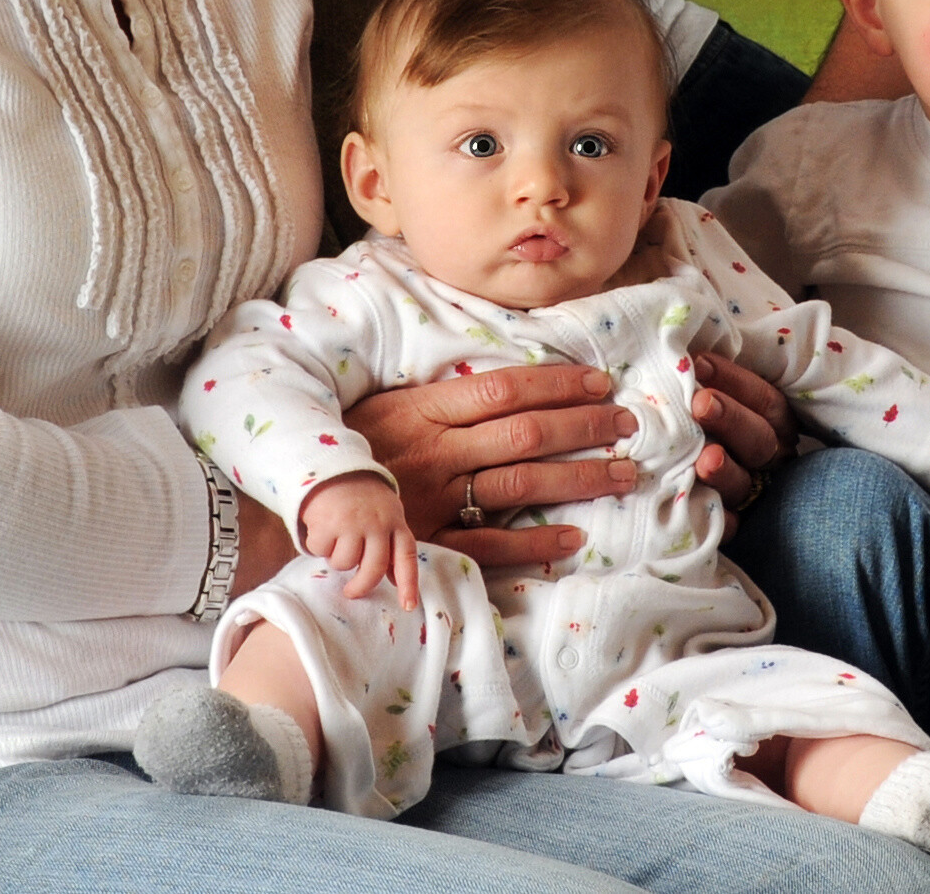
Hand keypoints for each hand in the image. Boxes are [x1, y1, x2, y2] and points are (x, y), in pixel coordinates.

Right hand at [298, 474, 418, 608]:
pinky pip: (322, 551)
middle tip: (351, 592)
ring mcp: (354, 522)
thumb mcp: (384, 517)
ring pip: (344, 563)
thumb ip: (388, 545)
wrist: (334, 470)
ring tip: (337, 538)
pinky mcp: (329, 522)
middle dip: (360, 587)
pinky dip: (319, 545)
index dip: (409, 583)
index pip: (406, 555)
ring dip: (336, 558)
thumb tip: (395, 581)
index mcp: (395, 522)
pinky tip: (323, 527)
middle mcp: (378, 523)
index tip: (408, 606)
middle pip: (373, 569)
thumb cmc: (362, 501)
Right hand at [345, 363, 640, 570]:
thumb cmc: (350, 450)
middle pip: (522, 433)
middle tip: (627, 423)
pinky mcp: (428, 545)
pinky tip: (573, 537)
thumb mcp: (387, 406)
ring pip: (517, 483)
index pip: (503, 389)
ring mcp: (432, 501)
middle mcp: (433, 452)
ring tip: (621, 473)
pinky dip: (533, 542)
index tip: (600, 382)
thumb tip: (514, 384)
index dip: (557, 384)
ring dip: (577, 478)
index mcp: (423, 409)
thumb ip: (445, 397)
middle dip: (583, 426)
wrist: (301, 508)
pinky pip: (488, 544)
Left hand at [684, 351, 797, 536]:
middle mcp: (768, 458)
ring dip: (725, 470)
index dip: (735, 381)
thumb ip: (708, 379)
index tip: (698, 363)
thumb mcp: (716, 397)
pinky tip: (698, 508)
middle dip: (731, 418)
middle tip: (701, 403)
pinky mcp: (732, 526)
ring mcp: (750, 494)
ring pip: (744, 484)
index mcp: (772, 423)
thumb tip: (680, 348)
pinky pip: (728, 528)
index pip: (764, 399)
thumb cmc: (699, 425)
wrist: (689, 485)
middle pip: (759, 439)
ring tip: (704, 460)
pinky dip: (717, 521)